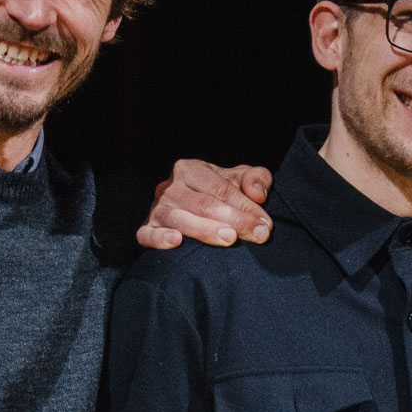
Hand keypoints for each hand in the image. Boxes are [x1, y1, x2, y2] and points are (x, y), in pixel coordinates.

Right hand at [137, 160, 272, 249]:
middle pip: (204, 205)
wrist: (190, 205)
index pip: (222, 189)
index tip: (265, 224)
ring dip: (206, 230)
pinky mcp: (146, 229)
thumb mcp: (239, 180)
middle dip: (234, 220)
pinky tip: (177, 242)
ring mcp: (156, 208)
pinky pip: (147, 234)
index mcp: (191, 170)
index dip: (246, 206)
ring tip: (230, 239)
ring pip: (180, 219)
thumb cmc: (218, 193)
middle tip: (258, 235)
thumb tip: (258, 195)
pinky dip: (160, 238)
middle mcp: (170, 187)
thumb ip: (255, 179)